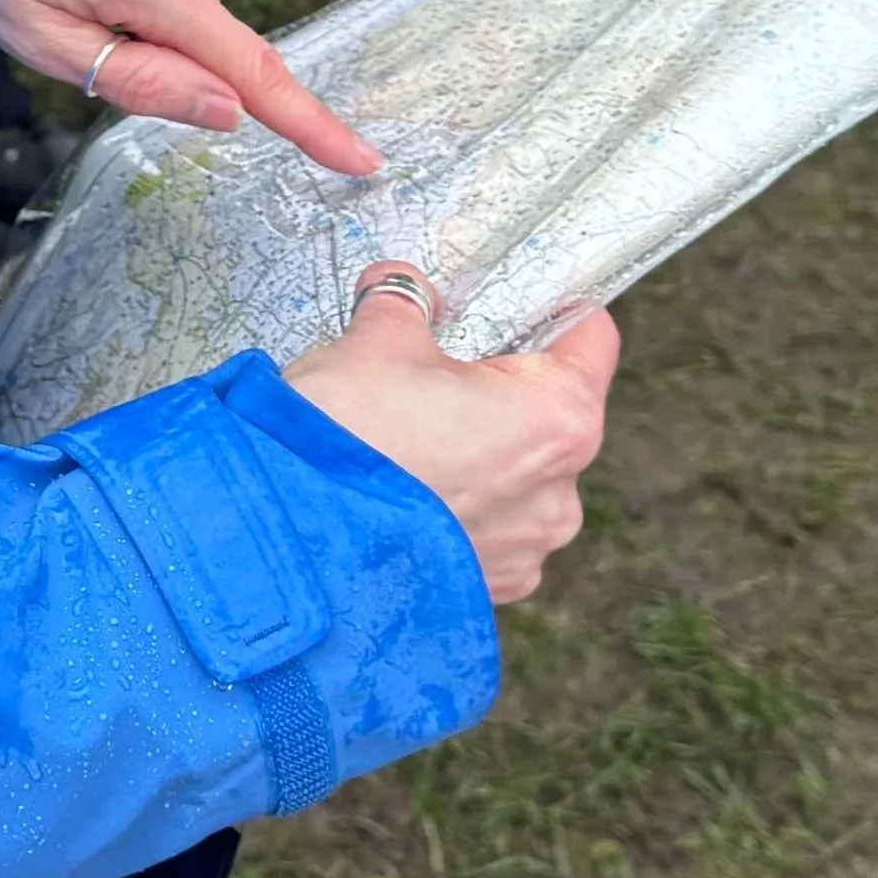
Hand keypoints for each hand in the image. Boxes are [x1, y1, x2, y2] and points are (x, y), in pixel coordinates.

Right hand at [283, 283, 620, 601]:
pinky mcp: (488, 590)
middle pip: (550, 413)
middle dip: (498, 389)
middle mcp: (560, 493)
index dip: (547, 314)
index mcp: (559, 418)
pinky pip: (487, 528)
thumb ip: (404, 303)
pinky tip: (403, 491)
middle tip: (433, 373)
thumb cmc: (345, 439)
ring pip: (518, 475)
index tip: (511, 308)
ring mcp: (526, 550)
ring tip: (407, 441)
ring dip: (476, 452)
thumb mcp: (377, 341)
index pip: (590, 341)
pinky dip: (455, 506)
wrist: (287, 545)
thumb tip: (402, 288)